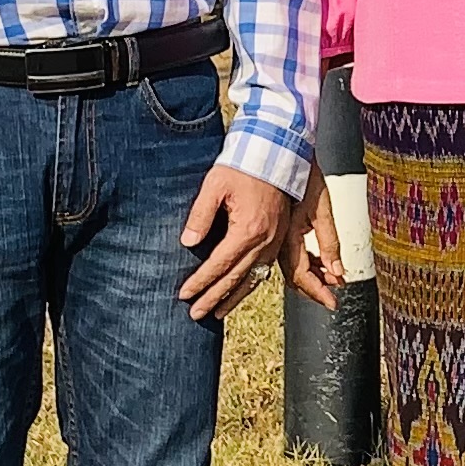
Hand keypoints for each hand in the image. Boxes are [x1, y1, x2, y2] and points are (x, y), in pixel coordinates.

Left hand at [179, 164, 295, 319]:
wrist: (277, 151)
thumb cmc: (244, 164)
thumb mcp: (215, 185)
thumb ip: (200, 215)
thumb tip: (188, 242)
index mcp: (248, 229)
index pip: (219, 264)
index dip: (200, 282)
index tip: (184, 294)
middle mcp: (265, 240)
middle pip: (236, 278)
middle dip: (213, 298)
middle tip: (195, 314)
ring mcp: (275, 241)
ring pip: (254, 279)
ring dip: (233, 298)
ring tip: (216, 313)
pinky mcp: (280, 237)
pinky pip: (266, 269)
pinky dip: (251, 284)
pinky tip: (241, 291)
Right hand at [285, 181, 346, 309]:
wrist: (282, 148)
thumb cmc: (301, 172)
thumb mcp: (322, 207)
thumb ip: (330, 242)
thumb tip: (337, 271)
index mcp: (287, 236)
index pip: (301, 275)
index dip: (317, 292)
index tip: (332, 303)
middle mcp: (277, 239)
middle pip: (295, 276)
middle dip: (315, 288)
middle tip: (333, 295)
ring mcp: (274, 234)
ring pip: (291, 266)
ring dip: (312, 275)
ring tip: (332, 277)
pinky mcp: (277, 226)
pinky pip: (288, 254)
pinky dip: (306, 262)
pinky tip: (318, 261)